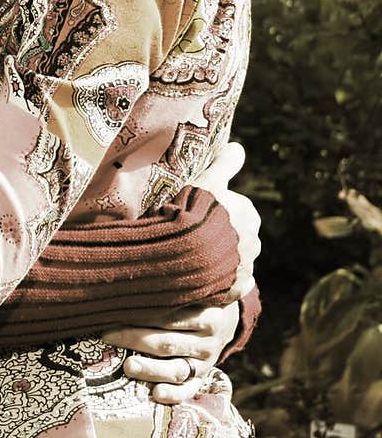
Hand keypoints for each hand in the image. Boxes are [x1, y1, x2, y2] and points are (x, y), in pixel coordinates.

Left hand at [102, 301, 240, 403]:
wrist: (227, 320)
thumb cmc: (199, 300)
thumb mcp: (198, 290)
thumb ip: (177, 288)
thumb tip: (134, 279)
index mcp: (210, 316)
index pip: (172, 317)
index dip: (144, 314)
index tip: (116, 311)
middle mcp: (209, 342)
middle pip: (169, 342)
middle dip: (136, 339)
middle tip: (108, 336)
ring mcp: (206, 363)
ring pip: (177, 369)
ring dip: (151, 369)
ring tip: (127, 366)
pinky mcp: (202, 379)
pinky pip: (189, 390)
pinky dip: (174, 395)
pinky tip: (156, 394)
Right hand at [193, 140, 259, 301]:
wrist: (185, 251)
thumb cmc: (195, 211)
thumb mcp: (207, 180)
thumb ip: (224, 164)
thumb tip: (238, 146)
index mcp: (249, 215)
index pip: (237, 210)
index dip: (217, 212)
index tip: (199, 214)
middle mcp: (253, 242)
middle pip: (237, 237)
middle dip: (221, 237)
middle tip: (194, 236)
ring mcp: (244, 268)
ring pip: (233, 261)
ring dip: (218, 260)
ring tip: (193, 257)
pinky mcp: (234, 290)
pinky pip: (229, 285)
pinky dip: (218, 282)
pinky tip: (201, 277)